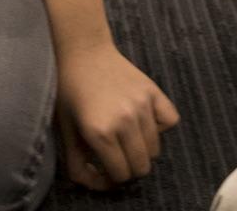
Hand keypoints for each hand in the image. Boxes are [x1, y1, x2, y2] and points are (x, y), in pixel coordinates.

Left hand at [54, 41, 179, 189]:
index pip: (121, 175)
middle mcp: (124, 121)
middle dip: (129, 168)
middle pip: (141, 166)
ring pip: (155, 149)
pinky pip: (170, 121)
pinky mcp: (153, 91)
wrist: (84, 51)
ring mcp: (142, 105)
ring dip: (142, 150)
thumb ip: (77, 165)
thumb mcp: (65, 131)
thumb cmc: (70, 92)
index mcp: (99, 133)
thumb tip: (96, 185)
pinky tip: (143, 120)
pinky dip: (160, 126)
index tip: (106, 169)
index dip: (113, 178)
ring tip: (127, 138)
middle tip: (118, 157)